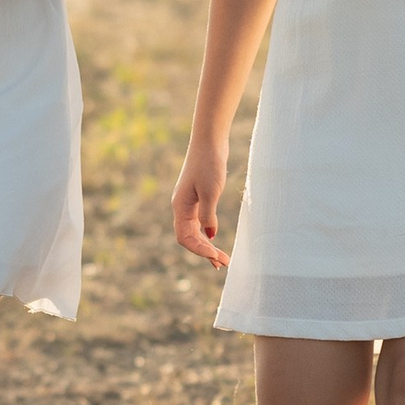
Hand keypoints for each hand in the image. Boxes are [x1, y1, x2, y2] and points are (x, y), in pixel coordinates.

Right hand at [171, 135, 229, 268]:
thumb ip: (208, 215)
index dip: (199, 250)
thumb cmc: (209, 164)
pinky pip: (199, 221)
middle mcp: (181, 207)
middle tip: (224, 263)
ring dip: (207, 245)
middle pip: (189, 237)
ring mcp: (189, 202)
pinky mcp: (198, 196)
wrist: (210, 141)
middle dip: (205, 252)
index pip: (185, 238)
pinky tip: (214, 238)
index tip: (216, 256)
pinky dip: (207, 233)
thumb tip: (210, 235)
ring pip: (194, 231)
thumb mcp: (210, 192)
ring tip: (221, 258)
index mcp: (180, 207)